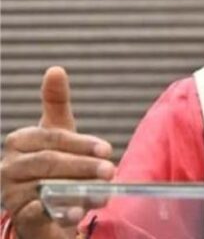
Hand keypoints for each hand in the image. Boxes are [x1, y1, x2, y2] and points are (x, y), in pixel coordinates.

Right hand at [0, 67, 115, 238]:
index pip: (52, 138)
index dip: (81, 144)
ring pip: (46, 187)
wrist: (47, 207)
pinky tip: (79, 212)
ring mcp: (11, 193)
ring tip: (105, 192)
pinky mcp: (19, 216)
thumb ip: (56, 103)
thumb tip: (56, 69)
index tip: (108, 149)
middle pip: (50, 163)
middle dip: (84, 166)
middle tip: (111, 171)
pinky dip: (59, 212)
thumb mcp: (58, 131)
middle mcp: (9, 166)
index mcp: (19, 141)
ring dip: (79, 190)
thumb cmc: (54, 163)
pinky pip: (37, 213)